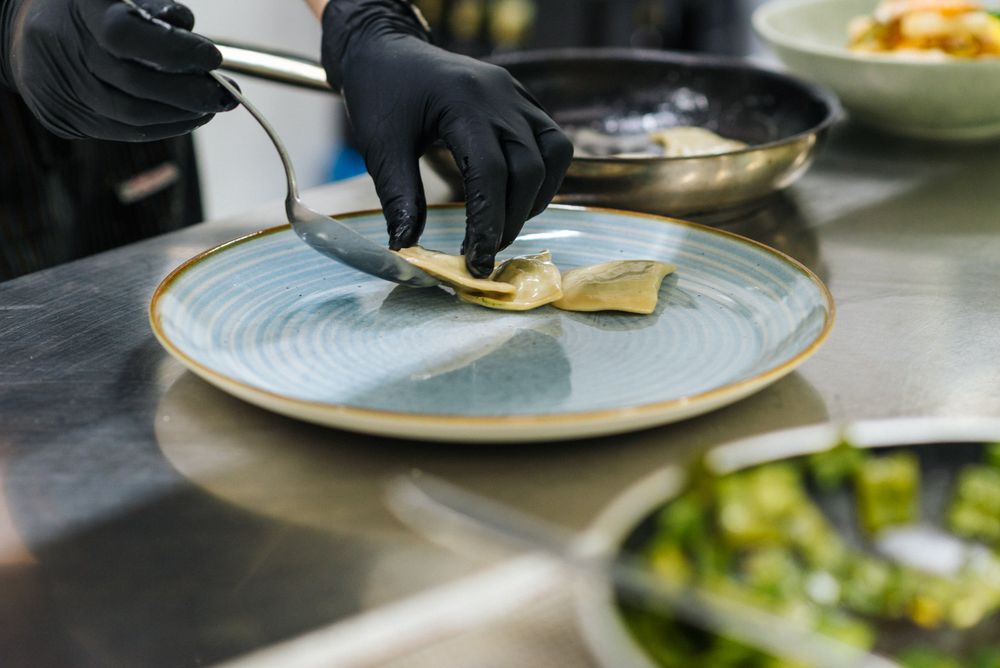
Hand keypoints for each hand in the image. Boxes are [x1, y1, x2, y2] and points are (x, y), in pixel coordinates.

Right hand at [0, 0, 234, 140]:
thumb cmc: (94, 10)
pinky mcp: (64, 117)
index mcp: (80, 9)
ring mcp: (59, 87)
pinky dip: (164, 127)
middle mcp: (62, 48)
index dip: (174, 50)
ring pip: (131, 115)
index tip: (214, 58)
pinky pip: (123, 132)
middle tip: (226, 93)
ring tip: (213, 105)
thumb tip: (202, 53)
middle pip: (133, 83)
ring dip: (182, 115)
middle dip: (189, 92)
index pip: (125, 34)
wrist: (30, 31)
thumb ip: (162, 15)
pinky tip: (188, 118)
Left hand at [321, 0, 573, 276]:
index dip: (487, 224)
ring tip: (503, 227)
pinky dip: (544, 177)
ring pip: (552, 155)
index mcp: (461, 102)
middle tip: (485, 253)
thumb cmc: (380, 95)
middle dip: (511, 220)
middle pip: (528, 168)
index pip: (489, 173)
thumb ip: (398, 197)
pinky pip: (553, 142)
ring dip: (534, 200)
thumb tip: (406, 248)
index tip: (476, 263)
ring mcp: (517, 96)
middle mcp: (499, 96)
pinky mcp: (524, 101)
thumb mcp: (380, 146)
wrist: (388, 50)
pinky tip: (518, 198)